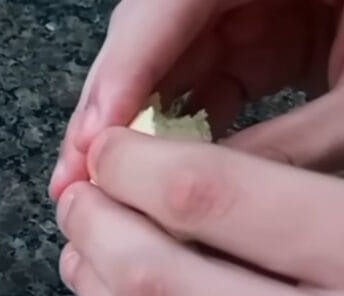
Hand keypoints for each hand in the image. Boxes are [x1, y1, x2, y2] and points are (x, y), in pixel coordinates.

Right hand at [51, 0, 343, 199]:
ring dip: (135, 131)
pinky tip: (151, 181)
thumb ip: (287, 145)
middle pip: (151, 40)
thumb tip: (195, 208)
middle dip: (111, 110)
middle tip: (76, 175)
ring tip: (99, 187)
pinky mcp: (264, 46)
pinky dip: (178, 137)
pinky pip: (205, 90)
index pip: (164, 7)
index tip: (92, 141)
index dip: (123, 72)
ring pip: (169, 70)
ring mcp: (253, 14)